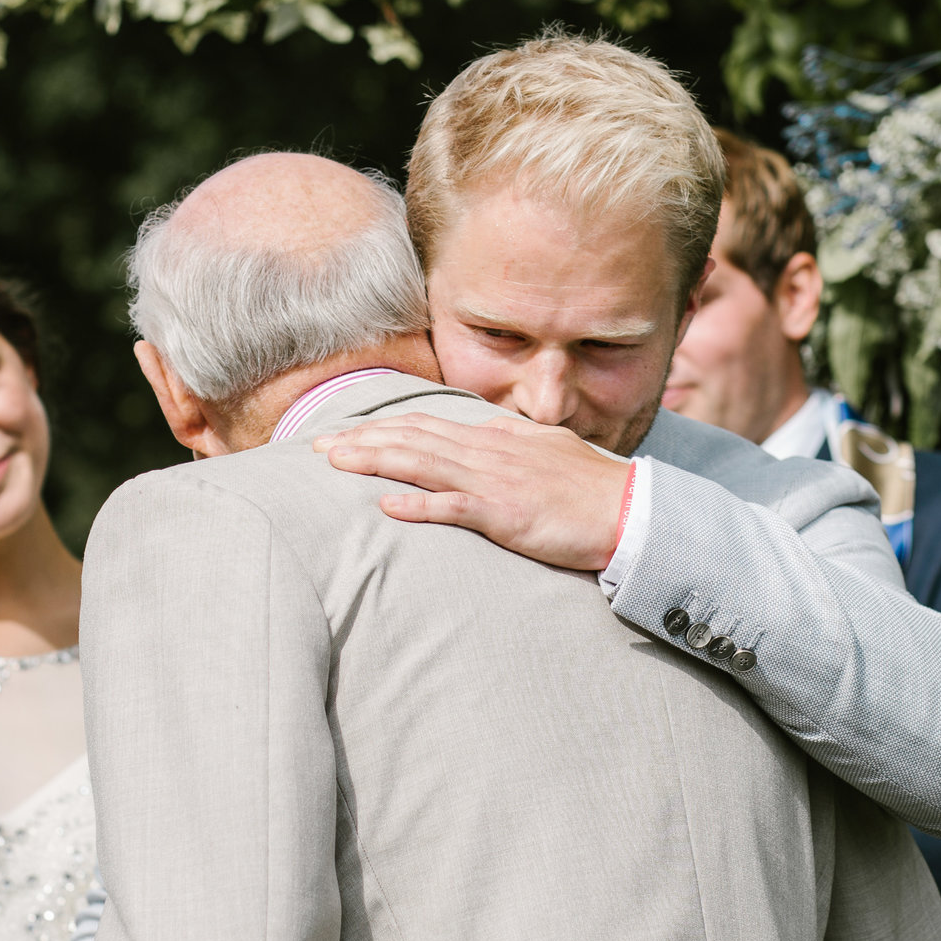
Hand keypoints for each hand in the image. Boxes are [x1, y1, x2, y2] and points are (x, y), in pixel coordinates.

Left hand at [316, 412, 631, 570]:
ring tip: (334, 463)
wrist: (627, 509)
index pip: (425, 426)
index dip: (380, 428)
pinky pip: (454, 508)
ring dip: (375, 461)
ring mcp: (494, 481)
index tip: (343, 434)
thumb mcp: (541, 451)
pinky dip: (418, 505)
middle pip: (412, 438)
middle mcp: (487, 452)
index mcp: (494, 438)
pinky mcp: (505, 514)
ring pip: (422, 464)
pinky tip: (385, 505)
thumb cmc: (587, 487)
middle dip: (361, 439)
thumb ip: (505, 443)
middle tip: (314, 446)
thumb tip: (477, 435)